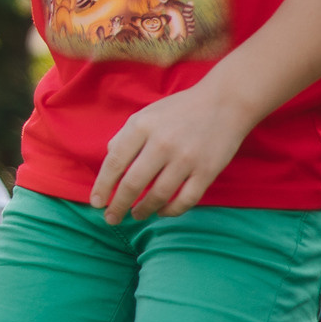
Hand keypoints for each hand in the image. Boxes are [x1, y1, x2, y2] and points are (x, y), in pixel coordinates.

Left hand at [90, 80, 251, 222]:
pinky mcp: (207, 171)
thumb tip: (110, 161)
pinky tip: (162, 211)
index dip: (103, 186)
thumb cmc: (179, 110)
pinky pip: (186, 200)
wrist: (224, 103)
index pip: (115, 162)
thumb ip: (126, 136)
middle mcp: (161, 144)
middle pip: (133, 184)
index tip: (96, 202)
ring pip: (159, 195)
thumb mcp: (145, 115)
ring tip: (136, 215)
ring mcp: (186, 159)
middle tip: (111, 218)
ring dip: (144, 210)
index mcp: (141, 126)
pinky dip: (171, 210)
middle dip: (118, 205)